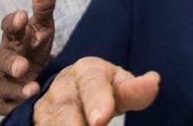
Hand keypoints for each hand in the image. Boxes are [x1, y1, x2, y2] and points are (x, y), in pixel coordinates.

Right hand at [0, 0, 56, 114]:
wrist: (33, 72)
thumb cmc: (35, 45)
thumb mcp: (43, 26)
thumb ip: (44, 5)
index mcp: (14, 36)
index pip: (8, 27)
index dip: (13, 22)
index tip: (21, 16)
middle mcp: (5, 57)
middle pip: (2, 59)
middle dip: (11, 62)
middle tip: (23, 64)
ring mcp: (3, 78)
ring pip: (2, 84)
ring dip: (15, 87)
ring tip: (32, 88)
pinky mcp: (6, 98)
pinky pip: (4, 104)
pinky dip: (13, 104)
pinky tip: (25, 103)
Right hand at [33, 57, 159, 124]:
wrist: (70, 89)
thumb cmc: (101, 87)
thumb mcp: (118, 84)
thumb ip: (133, 89)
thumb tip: (153, 81)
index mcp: (87, 71)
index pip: (93, 84)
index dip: (97, 101)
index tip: (102, 118)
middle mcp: (63, 88)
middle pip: (66, 107)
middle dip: (73, 123)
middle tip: (95, 124)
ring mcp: (47, 108)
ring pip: (50, 122)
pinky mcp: (39, 122)